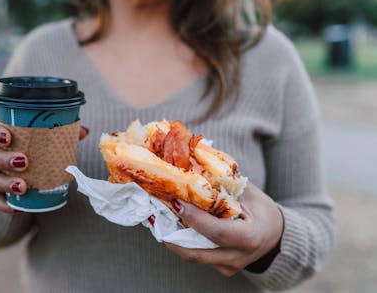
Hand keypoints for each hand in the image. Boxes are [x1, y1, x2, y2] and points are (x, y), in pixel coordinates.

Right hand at [0, 116, 88, 212]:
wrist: (7, 163)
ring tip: (23, 187)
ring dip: (2, 183)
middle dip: (2, 159)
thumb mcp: (36, 134)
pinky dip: (2, 203)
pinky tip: (17, 206)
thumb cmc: (24, 142)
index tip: (9, 138)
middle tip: (24, 163)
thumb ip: (57, 131)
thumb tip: (84, 131)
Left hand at [163, 182, 283, 276]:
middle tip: (154, 214)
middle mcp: (238, 257)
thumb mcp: (248, 193)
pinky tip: (169, 226)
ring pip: (193, 256)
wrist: (275, 236)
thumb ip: (224, 182)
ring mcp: (229, 267)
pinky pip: (197, 256)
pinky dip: (182, 242)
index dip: (194, 218)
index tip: (176, 202)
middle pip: (197, 252)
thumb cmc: (261, 210)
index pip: (216, 231)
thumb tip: (195, 161)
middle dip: (172, 234)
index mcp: (250, 237)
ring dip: (172, 239)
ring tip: (155, 220)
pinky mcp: (221, 269)